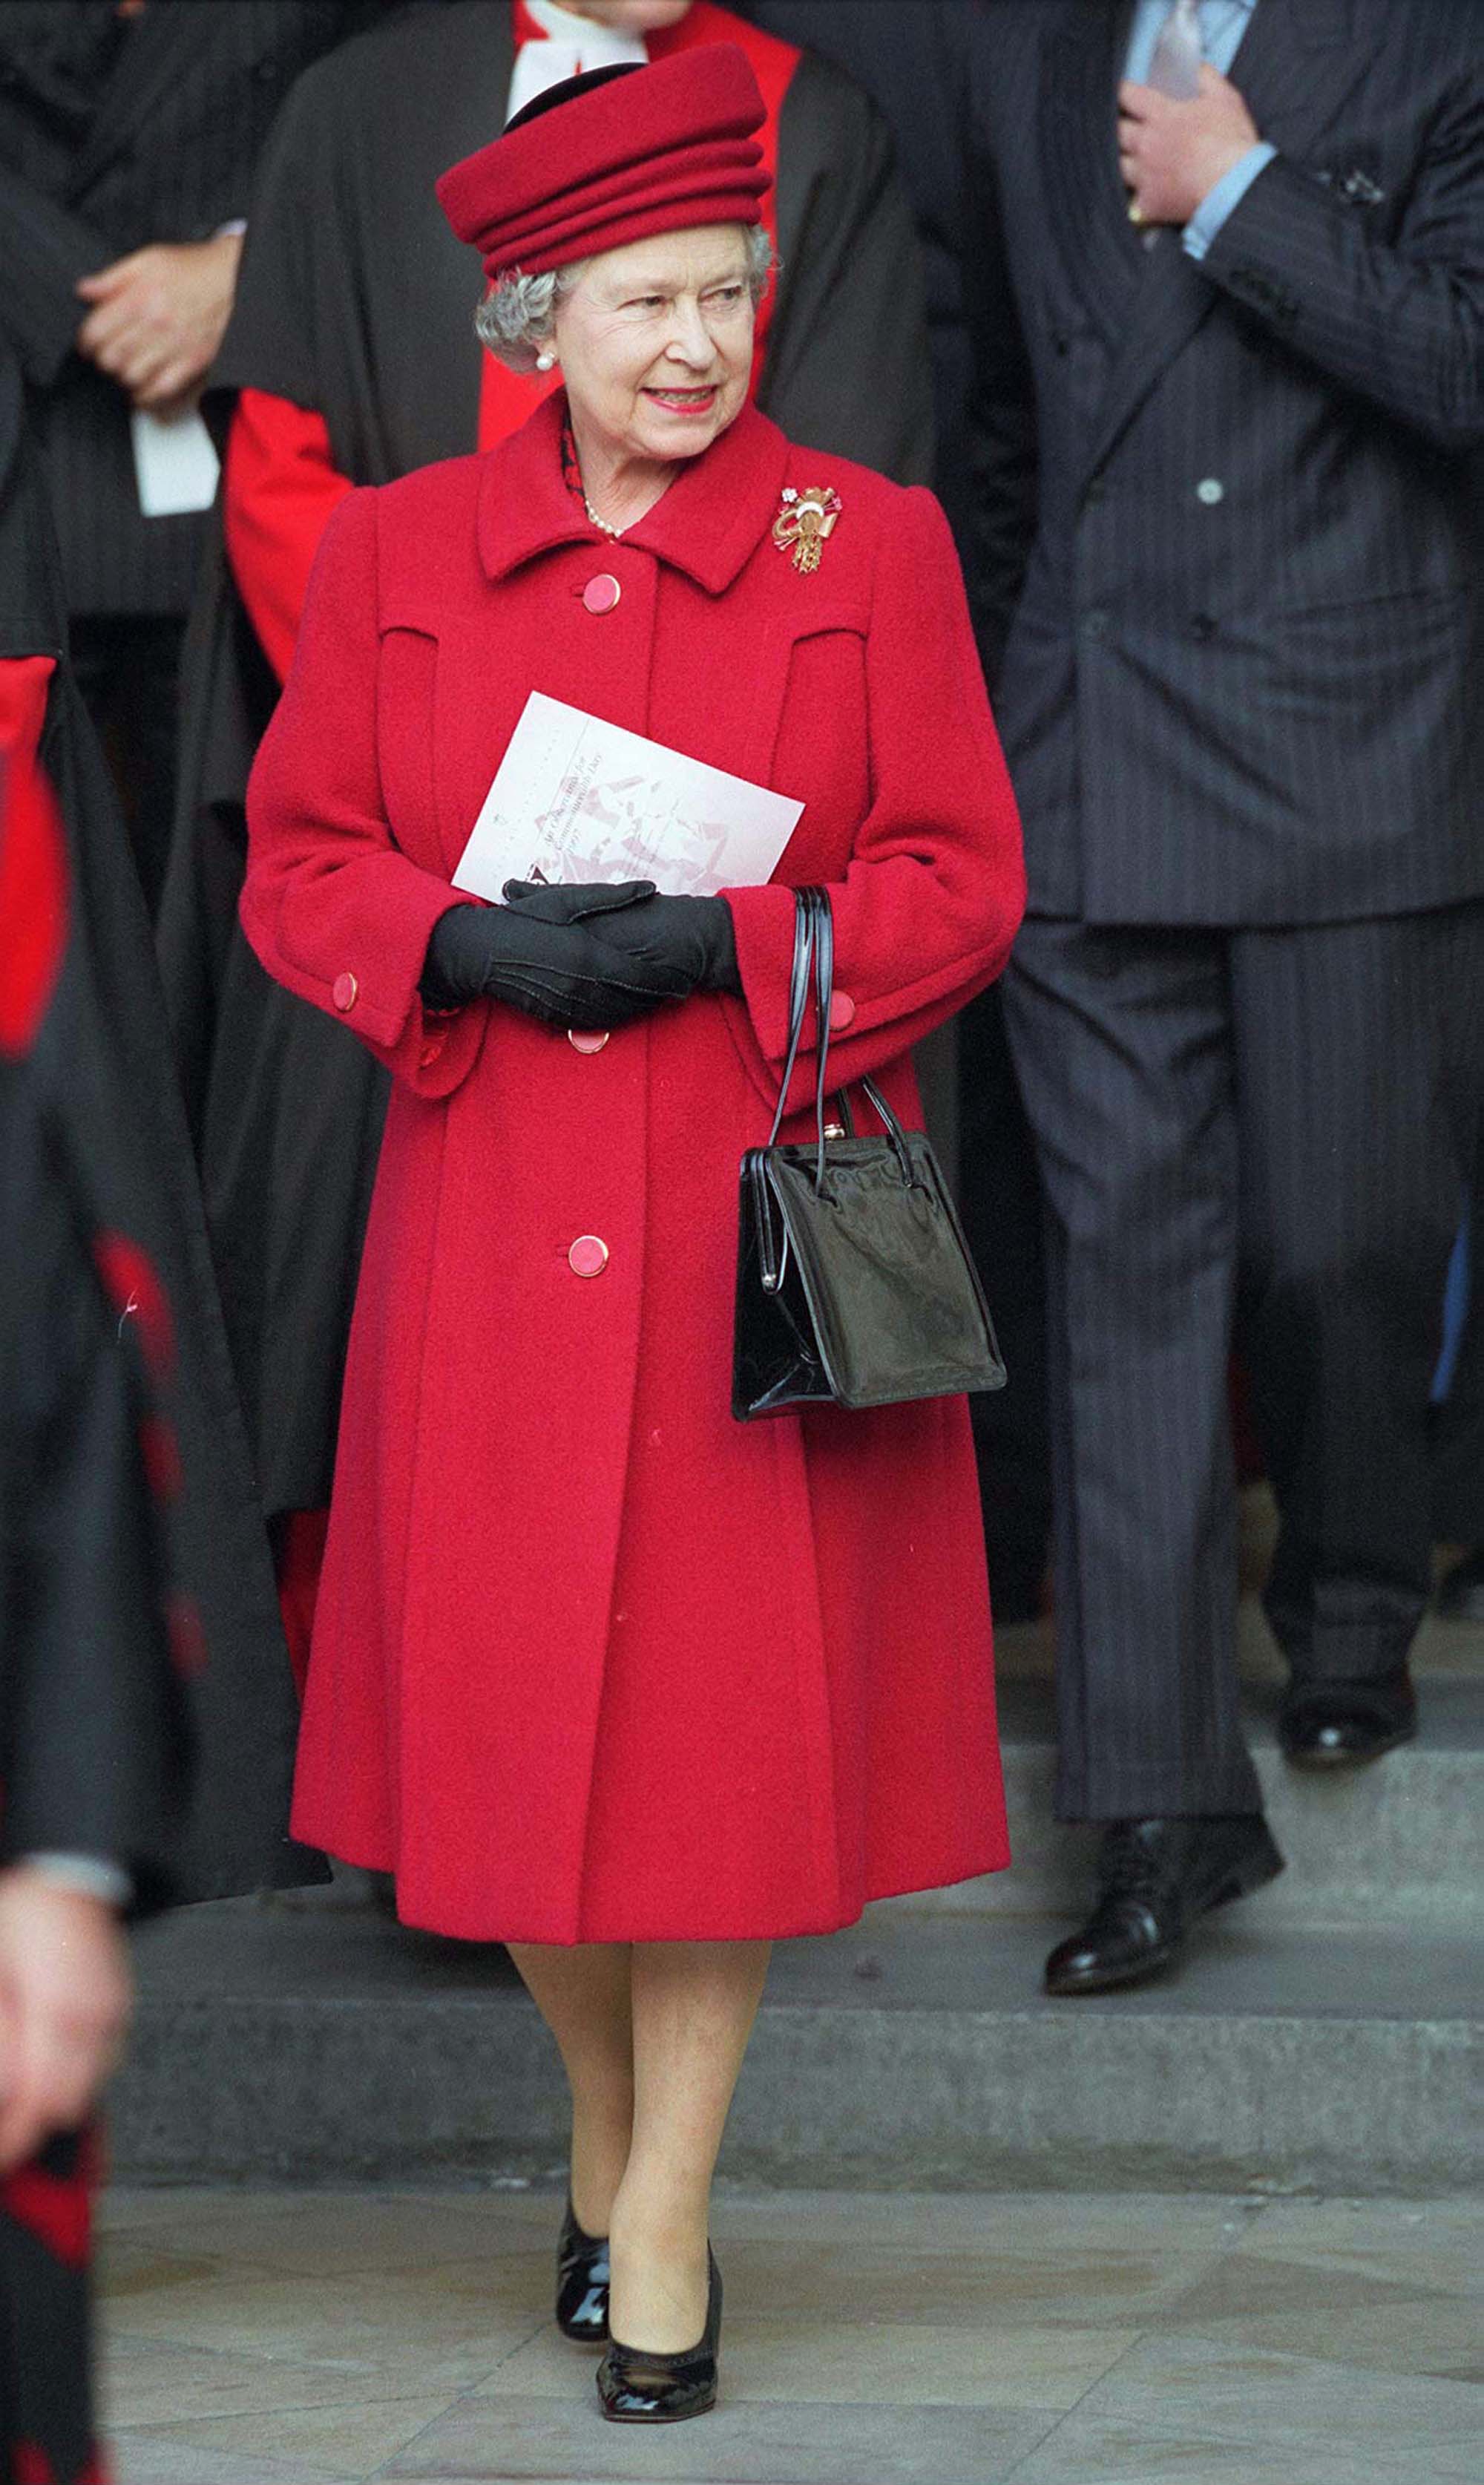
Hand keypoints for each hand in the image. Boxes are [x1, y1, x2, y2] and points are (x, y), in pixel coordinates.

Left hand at [0, 1869, 130, 2171]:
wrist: (69, 1877)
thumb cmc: (23, 1916)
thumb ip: (4, 2038)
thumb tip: (8, 2091)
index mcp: (59, 2010)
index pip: (38, 2102)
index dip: (14, 2139)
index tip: (2, 2156)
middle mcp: (94, 2018)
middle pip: (66, 2104)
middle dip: (30, 2127)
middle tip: (6, 2137)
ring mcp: (113, 2015)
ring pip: (88, 2088)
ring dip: (54, 2102)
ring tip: (21, 2101)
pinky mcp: (120, 2010)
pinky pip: (104, 2063)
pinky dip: (77, 2076)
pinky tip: (53, 2069)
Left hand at [75, 232, 243, 409]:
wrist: (234, 281)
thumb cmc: (193, 270)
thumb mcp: (148, 260)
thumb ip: (113, 277)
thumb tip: (84, 291)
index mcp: (139, 299)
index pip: (96, 331)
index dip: (85, 341)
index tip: (88, 343)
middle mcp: (155, 326)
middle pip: (110, 358)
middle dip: (103, 359)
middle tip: (107, 355)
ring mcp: (174, 348)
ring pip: (131, 377)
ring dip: (123, 376)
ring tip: (125, 368)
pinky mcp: (191, 363)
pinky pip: (160, 391)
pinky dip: (145, 395)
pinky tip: (141, 388)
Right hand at [420, 887, 695, 1028]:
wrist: (479, 953)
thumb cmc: (522, 921)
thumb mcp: (565, 902)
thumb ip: (611, 897)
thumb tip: (649, 888)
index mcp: (588, 956)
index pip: (639, 976)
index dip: (665, 980)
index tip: (683, 978)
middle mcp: (582, 986)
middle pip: (632, 999)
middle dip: (657, 996)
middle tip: (678, 990)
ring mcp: (568, 1005)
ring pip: (615, 1014)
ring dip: (638, 1009)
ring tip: (657, 1000)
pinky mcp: (555, 1016)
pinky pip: (593, 1022)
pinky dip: (614, 1017)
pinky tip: (624, 1008)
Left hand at [1118, 64, 1260, 229]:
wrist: (1235, 186)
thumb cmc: (1232, 142)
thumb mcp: (1225, 99)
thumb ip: (1206, 78)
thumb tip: (1195, 66)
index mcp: (1161, 115)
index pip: (1128, 96)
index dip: (1121, 92)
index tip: (1120, 92)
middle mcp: (1146, 144)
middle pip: (1115, 130)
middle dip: (1116, 125)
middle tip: (1119, 124)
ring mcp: (1144, 175)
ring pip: (1117, 165)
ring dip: (1121, 160)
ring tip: (1126, 159)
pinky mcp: (1148, 203)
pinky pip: (1131, 201)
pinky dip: (1135, 198)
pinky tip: (1140, 195)